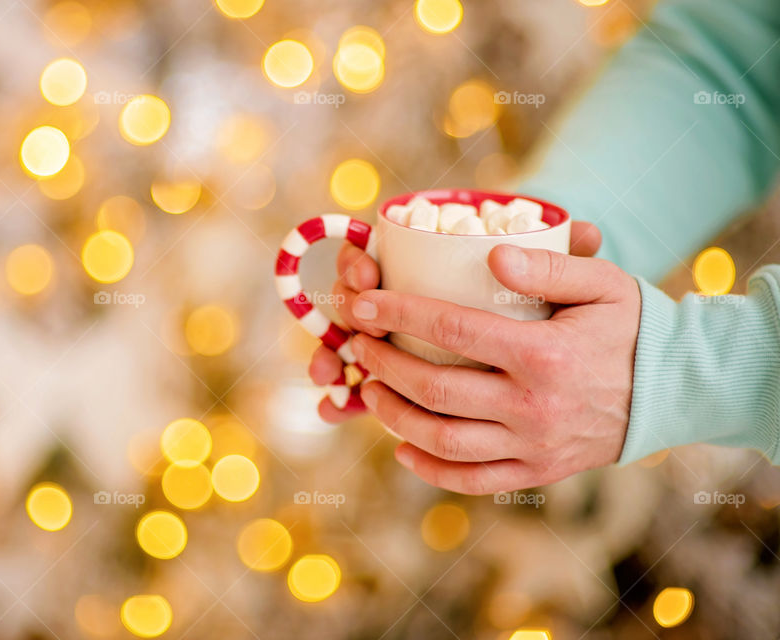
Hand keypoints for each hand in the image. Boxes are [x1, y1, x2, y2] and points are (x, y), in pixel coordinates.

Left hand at [309, 222, 641, 493]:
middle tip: (358, 344)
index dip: (399, 315)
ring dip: (395, 416)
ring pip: (444, 440)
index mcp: (544, 354)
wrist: (673, 391)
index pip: (453, 329)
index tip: (364, 304)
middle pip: (436, 388)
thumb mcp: (602, 283)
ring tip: (369, 390)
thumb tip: (492, 256)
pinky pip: (471, 480)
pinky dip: (429, 469)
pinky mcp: (536, 473)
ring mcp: (533, 447)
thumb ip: (549, 266)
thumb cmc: (630, 328)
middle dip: (384, 364)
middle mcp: (533, 406)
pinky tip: (403, 448)